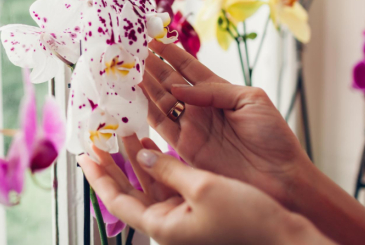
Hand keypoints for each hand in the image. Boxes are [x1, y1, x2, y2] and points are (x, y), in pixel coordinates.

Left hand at [79, 136, 331, 244]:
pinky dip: (155, 160)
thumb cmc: (245, 217)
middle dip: (111, 165)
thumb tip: (142, 155)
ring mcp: (178, 211)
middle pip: (127, 190)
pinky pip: (165, 179)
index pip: (117, 200)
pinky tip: (150, 142)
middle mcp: (166, 220)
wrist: (280, 231)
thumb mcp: (201, 188)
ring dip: (133, 157)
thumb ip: (168, 169)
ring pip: (146, 181)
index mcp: (162, 225)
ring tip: (123, 132)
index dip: (98, 177)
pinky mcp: (192, 202)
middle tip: (96, 142)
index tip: (84, 157)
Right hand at [142, 40, 308, 206]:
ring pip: (160, 100)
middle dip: (152, 66)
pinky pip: (160, 125)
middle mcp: (200, 106)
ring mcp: (191, 125)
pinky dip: (145, 111)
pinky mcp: (184, 146)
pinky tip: (134, 95)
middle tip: (133, 52)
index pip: (188, 67)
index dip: (171, 53)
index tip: (153, 39)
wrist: (279, 177)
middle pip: (170, 81)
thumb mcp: (250, 100)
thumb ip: (213, 90)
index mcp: (218, 91)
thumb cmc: (273, 136)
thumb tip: (177, 88)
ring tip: (129, 68)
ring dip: (145, 85)